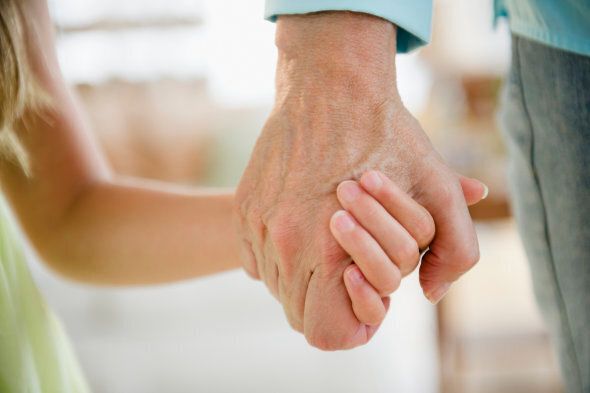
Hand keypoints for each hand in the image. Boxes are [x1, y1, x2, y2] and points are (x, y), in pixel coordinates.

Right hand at [235, 12, 486, 349]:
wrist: (331, 85)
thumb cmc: (388, 135)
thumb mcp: (438, 189)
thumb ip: (454, 250)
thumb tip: (430, 293)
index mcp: (331, 250)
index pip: (326, 332)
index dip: (350, 326)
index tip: (364, 296)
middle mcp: (285, 244)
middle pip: (298, 314)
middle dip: (328, 302)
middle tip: (349, 266)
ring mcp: (258, 225)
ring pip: (275, 286)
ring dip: (303, 277)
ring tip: (327, 239)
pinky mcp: (244, 208)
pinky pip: (256, 259)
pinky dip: (279, 255)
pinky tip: (302, 223)